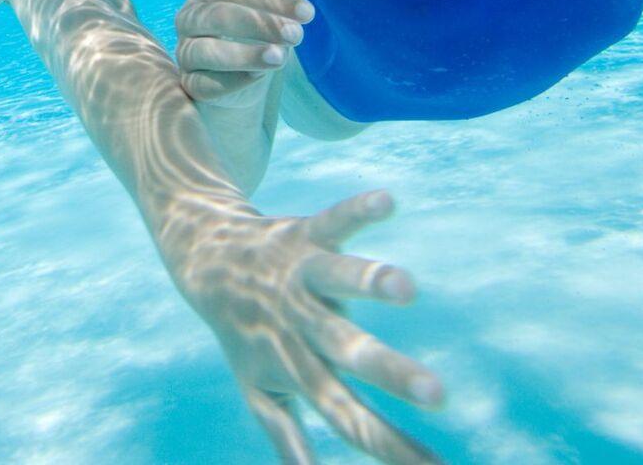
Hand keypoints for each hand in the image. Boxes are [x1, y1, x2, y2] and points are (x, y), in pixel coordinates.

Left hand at [169, 191, 442, 463]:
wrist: (203, 263)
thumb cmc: (247, 333)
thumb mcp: (263, 389)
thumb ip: (289, 437)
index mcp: (299, 368)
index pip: (349, 417)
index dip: (392, 446)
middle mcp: (301, 324)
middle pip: (348, 352)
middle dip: (392, 372)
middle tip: (438, 394)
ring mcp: (300, 278)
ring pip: (338, 281)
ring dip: (369, 282)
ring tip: (406, 286)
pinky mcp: (304, 235)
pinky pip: (334, 220)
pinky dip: (358, 210)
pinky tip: (388, 202)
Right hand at [177, 0, 314, 106]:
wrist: (243, 75)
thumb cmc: (257, 23)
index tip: (309, 13)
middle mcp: (188, 17)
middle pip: (218, 16)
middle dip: (260, 24)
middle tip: (299, 36)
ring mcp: (185, 52)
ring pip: (205, 51)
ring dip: (244, 54)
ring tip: (281, 58)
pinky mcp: (189, 84)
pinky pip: (204, 84)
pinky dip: (231, 82)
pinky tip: (258, 79)